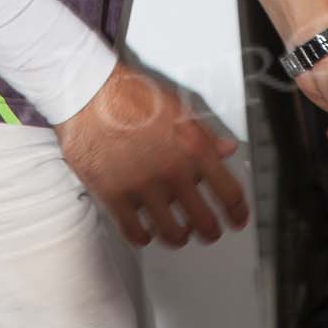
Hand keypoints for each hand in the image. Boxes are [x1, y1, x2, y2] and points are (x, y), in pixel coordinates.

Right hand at [54, 63, 249, 248]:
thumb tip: (225, 149)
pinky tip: (144, 230)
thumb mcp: (177, 108)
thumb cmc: (130, 94)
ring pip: (172, 234)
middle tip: (209, 231)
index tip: (237, 219)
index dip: (238, 212)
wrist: (88, 90)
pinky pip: (135, 233)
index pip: (230, 193)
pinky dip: (143, 237)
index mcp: (193, 148)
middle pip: (205, 222)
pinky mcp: (114, 196)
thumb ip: (204, 134)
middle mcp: (172, 172)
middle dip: (210, 231)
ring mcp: (143, 187)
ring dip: (178, 237)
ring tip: (177, 232)